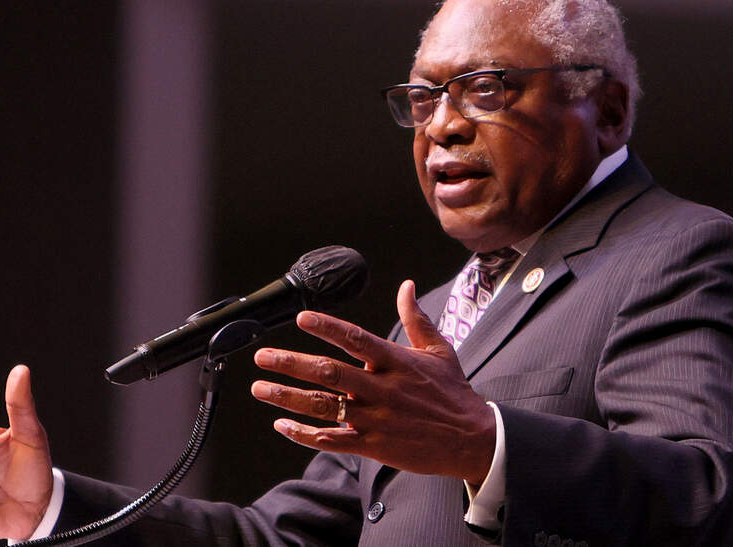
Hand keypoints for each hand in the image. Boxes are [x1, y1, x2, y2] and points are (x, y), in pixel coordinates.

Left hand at [251, 280, 496, 484]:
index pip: (356, 339)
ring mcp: (376, 419)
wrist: (472, 440)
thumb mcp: (439, 350)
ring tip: (260, 389)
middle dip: (291, 364)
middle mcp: (383, 389)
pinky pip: (332, 440)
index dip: (328, 327)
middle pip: (329, 373)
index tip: (302, 318)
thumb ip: (416, 318)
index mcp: (397, 362)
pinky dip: (305, 434)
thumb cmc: (453, 393)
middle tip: (263, 357)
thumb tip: (406, 286)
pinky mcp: (374, 446)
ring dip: (288, 397)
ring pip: (324, 407)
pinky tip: (283, 425)